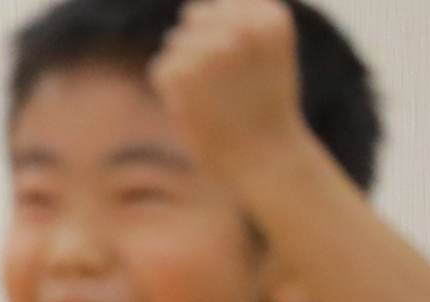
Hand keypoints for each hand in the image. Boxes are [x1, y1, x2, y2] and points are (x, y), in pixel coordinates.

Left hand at [152, 0, 309, 188]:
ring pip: (176, 42)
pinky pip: (161, 67)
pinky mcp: (183, 73)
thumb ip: (241, 26)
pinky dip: (171, 88)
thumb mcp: (268, 56)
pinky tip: (195, 106)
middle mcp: (240, 25)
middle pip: (195, 18)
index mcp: (268, 17)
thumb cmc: (265, 111)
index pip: (224, 4)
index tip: (236, 66)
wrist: (264, 158)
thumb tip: (192, 11)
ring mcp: (211, 48)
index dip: (221, 32)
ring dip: (184, 68)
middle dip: (199, 45)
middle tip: (222, 85)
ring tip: (212, 97)